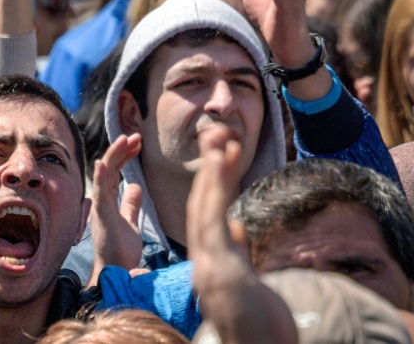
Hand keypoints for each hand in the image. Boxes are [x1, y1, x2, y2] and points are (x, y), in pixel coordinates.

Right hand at [87, 133, 142, 287]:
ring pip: (104, 176)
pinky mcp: (102, 217)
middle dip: (121, 150)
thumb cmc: (120, 251)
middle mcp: (102, 201)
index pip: (115, 171)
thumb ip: (130, 205)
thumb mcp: (131, 223)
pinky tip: (101, 163)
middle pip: (109, 168)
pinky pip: (100, 194)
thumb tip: (136, 187)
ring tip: (125, 139)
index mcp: (109, 201)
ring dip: (113, 156)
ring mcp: (101, 208)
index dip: (124, 156)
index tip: (137, 144)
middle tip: (136, 136)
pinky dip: (99, 177)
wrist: (116, 273)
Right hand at [187, 125, 297, 342]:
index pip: (209, 218)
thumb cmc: (259, 328)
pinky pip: (212, 224)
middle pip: (202, 208)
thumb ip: (237, 253)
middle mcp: (204, 264)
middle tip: (218, 137)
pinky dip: (214, 192)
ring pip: (204, 211)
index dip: (213, 185)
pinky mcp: (219, 272)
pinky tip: (219, 167)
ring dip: (211, 174)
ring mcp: (209, 268)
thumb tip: (237, 226)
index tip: (224, 157)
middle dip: (209, 171)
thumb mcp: (249, 284)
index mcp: (212, 265)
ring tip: (218, 143)